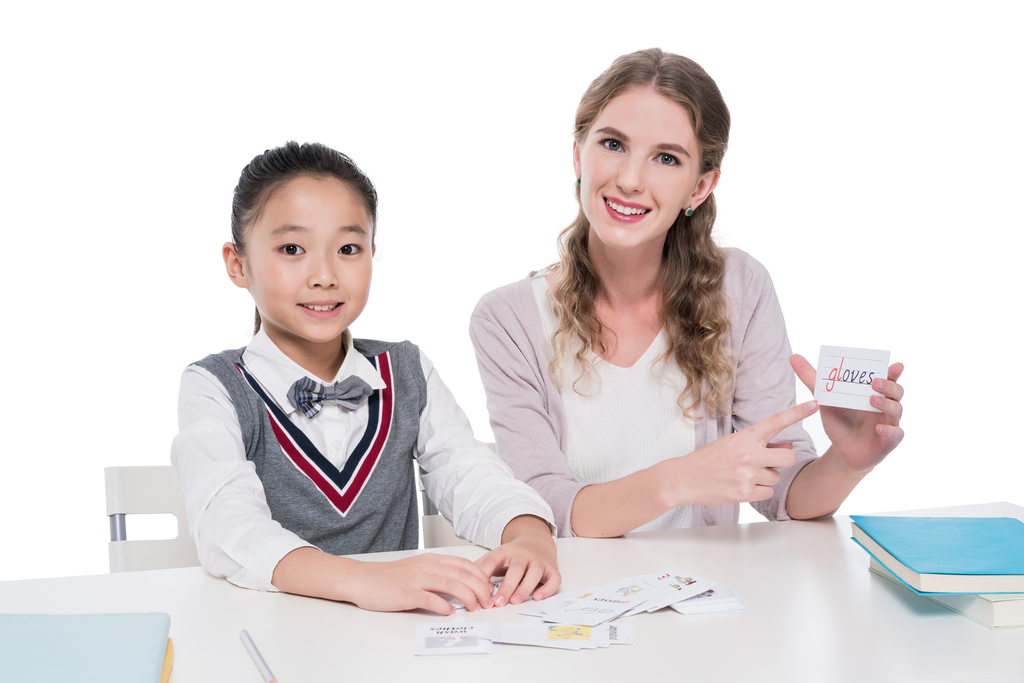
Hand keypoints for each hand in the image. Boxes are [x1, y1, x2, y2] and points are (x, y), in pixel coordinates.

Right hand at [347, 553, 495, 614]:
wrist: (363, 579)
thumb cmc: (391, 577)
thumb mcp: (419, 569)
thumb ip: (439, 574)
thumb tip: (462, 586)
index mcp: (432, 560)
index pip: (465, 564)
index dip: (481, 576)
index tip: (489, 588)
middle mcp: (427, 566)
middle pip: (462, 574)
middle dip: (480, 588)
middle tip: (487, 602)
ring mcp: (417, 579)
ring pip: (451, 585)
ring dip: (467, 597)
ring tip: (475, 608)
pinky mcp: (407, 593)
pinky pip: (430, 599)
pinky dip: (443, 606)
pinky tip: (449, 612)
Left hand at [475, 515, 560, 606]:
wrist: (536, 541)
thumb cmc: (513, 555)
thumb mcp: (495, 556)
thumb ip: (481, 567)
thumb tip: (463, 581)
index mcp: (505, 552)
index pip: (492, 561)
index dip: (485, 576)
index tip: (481, 594)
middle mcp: (523, 555)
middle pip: (516, 568)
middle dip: (507, 585)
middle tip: (499, 603)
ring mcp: (538, 561)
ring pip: (535, 572)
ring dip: (525, 587)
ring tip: (516, 600)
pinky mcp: (552, 569)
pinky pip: (554, 578)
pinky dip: (548, 588)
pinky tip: (538, 597)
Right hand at [661, 400, 819, 506]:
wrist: (684, 478)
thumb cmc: (708, 459)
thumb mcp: (732, 443)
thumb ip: (760, 443)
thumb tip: (788, 444)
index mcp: (745, 437)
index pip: (776, 421)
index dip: (797, 412)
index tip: (815, 404)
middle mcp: (748, 454)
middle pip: (788, 456)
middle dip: (782, 460)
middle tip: (766, 462)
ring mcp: (747, 474)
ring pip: (776, 477)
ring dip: (766, 477)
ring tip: (744, 475)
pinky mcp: (744, 493)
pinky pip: (768, 492)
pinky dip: (758, 491)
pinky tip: (741, 486)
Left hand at [790, 354, 904, 472]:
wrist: (841, 450)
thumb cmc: (838, 421)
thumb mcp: (824, 399)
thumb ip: (812, 378)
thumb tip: (794, 356)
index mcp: (874, 392)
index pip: (888, 378)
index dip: (892, 371)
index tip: (894, 364)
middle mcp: (885, 405)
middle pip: (896, 391)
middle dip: (888, 385)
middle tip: (875, 382)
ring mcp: (889, 422)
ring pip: (897, 410)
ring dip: (886, 404)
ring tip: (872, 400)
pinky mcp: (889, 441)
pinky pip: (896, 435)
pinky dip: (890, 431)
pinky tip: (879, 428)